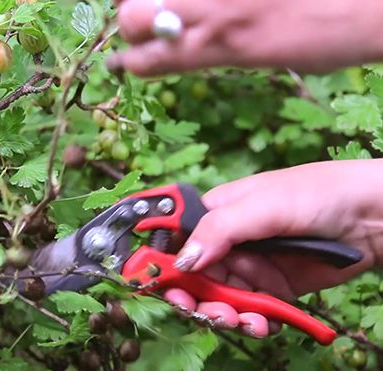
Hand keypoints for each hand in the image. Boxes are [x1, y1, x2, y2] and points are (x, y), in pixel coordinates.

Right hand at [107, 0, 382, 75]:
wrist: (371, 1)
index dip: (129, 62)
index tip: (124, 62)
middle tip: (141, 25)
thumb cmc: (329, 37)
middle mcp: (212, 13)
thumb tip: (191, 45)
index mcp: (220, 45)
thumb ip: (222, 49)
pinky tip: (185, 2)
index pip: (148, 60)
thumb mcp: (268, 57)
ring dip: (143, 0)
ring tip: (159, 6)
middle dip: (130, 23)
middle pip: (134, 16)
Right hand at [162, 160, 382, 337]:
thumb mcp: (263, 205)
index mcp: (217, 212)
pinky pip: (252, 311)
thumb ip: (220, 230)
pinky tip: (262, 324)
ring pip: (221, 298)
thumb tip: (181, 260)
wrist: (374, 216)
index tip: (159, 286)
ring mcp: (251, 266)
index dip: (165, 263)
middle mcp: (228, 241)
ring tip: (242, 322)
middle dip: (195, 298)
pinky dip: (253, 322)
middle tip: (204, 313)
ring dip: (224, 314)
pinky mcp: (273, 288)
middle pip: (195, 277)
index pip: (178, 240)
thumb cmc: (318, 194)